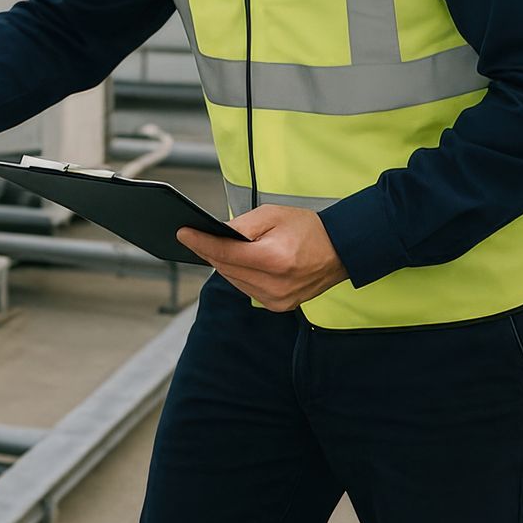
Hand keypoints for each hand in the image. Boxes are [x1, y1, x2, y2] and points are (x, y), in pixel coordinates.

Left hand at [176, 205, 349, 311]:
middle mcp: (275, 285)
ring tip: (214, 248)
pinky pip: (247, 290)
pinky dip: (239, 276)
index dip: (201, 243)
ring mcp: (277, 299)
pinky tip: (238, 263)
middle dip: (210, 252)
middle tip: (195, 237)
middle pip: (227, 269)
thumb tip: (215, 233)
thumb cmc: (308, 229)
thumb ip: (242, 225)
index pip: (226, 254)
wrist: (340, 251)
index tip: (183, 233)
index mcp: (275, 259)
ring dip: (223, 265)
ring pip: (234, 281)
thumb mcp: (273, 215)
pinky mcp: (278, 306)